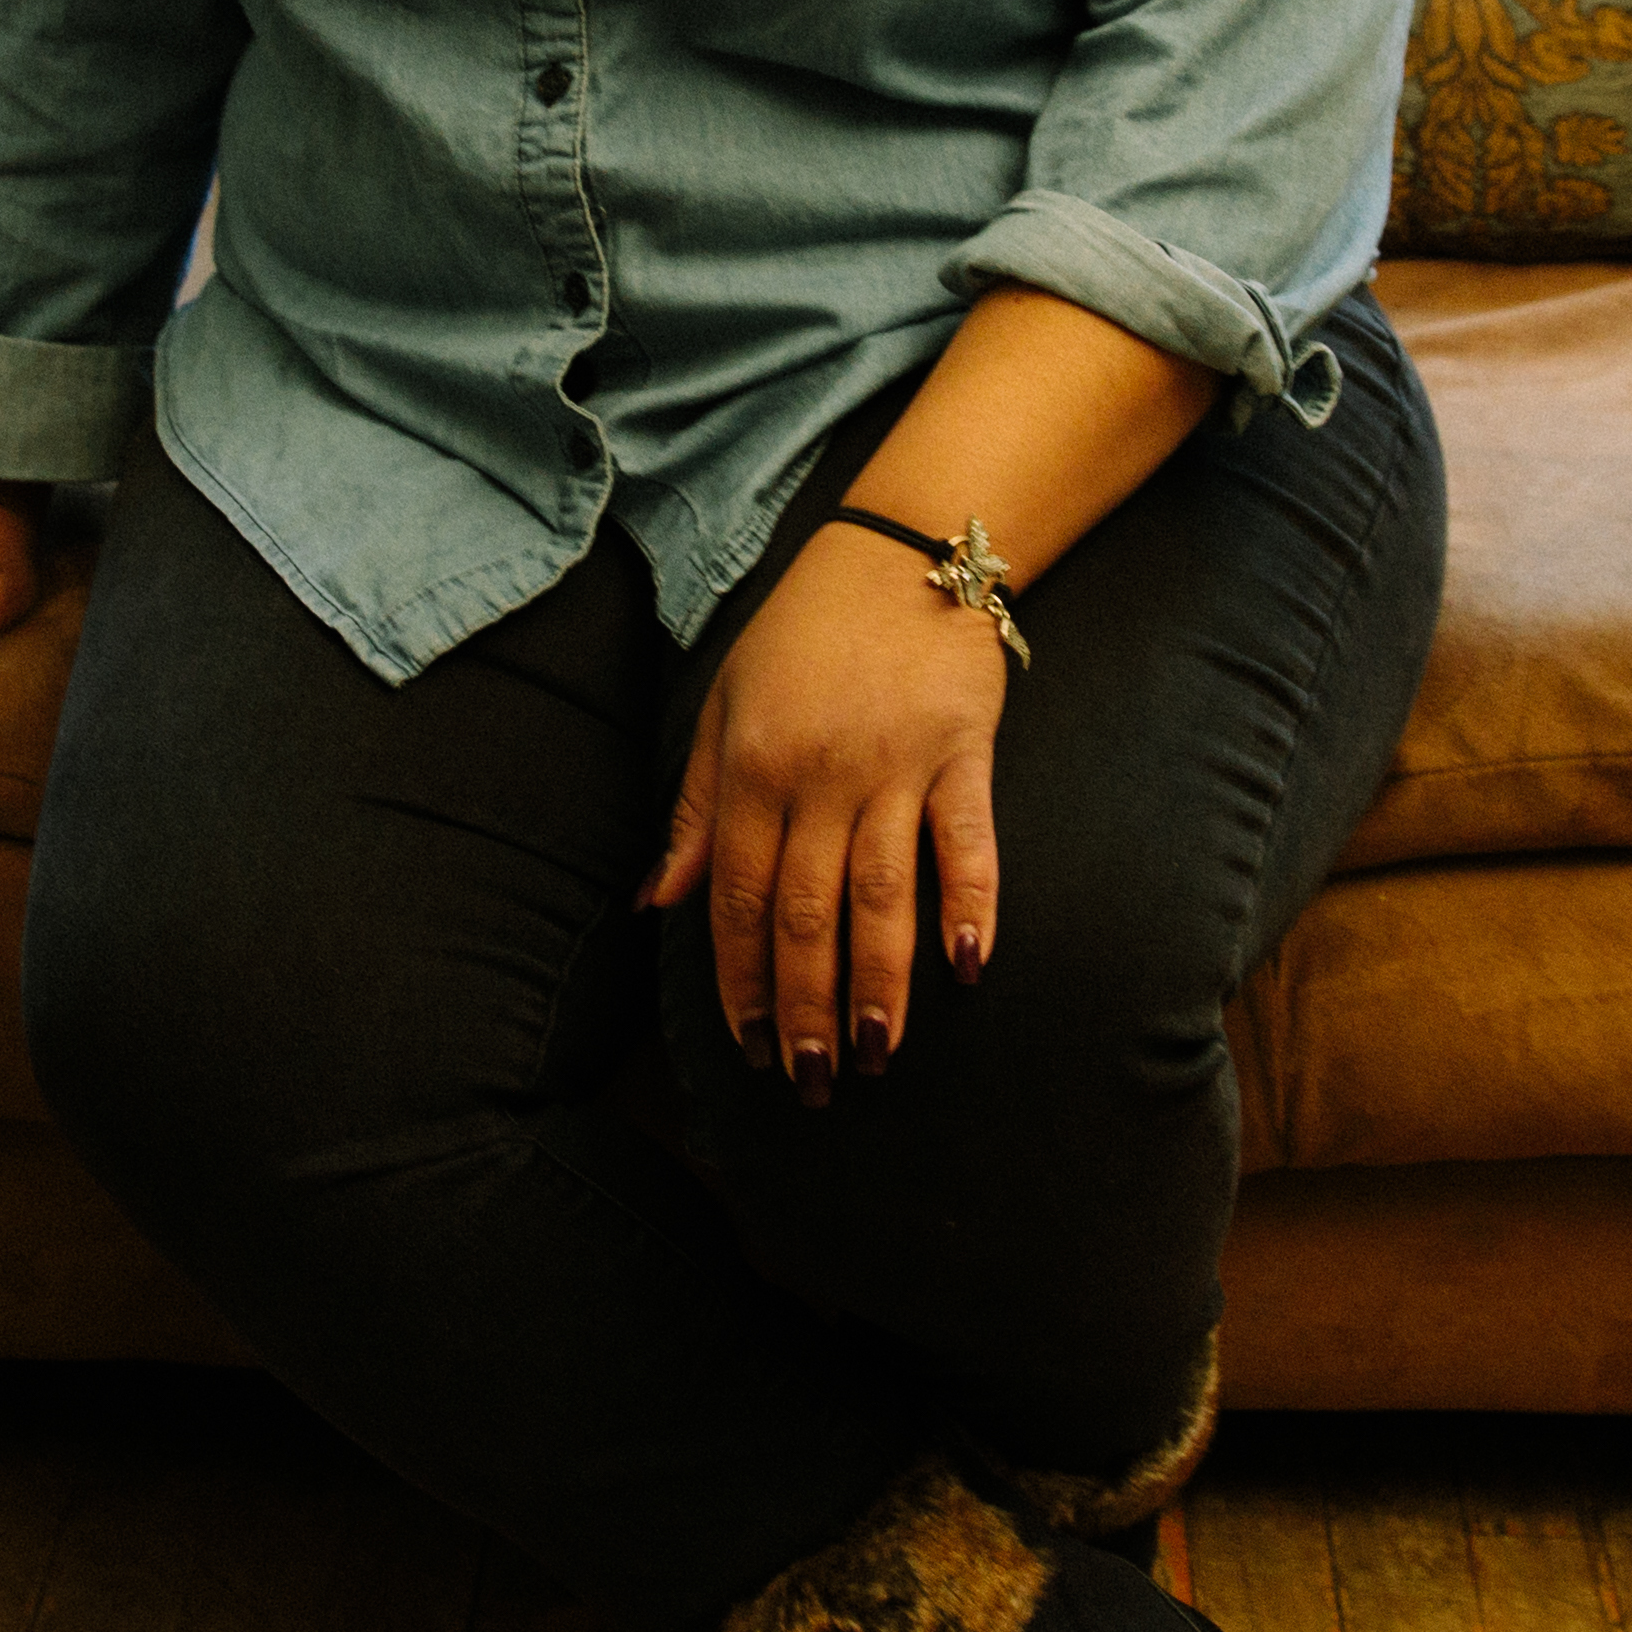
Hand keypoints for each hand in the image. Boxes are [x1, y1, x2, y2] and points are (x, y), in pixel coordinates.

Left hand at [644, 532, 1008, 1105]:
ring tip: (878, 1053)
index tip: (750, 1048)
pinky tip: (969, 967)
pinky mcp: (963, 752)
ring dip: (879, 982)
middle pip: (807, 913)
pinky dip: (971, 904)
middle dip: (806, 1006)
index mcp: (753, 770)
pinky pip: (968, 840)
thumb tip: (660, 901)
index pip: (739, 899)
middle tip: (814, 1080)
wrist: (901, 551)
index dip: (741, 982)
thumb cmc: (802, 634)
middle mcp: (819, 776)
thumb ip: (697, 809)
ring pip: (882, 894)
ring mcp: (895, 766)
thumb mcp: (726, 707)